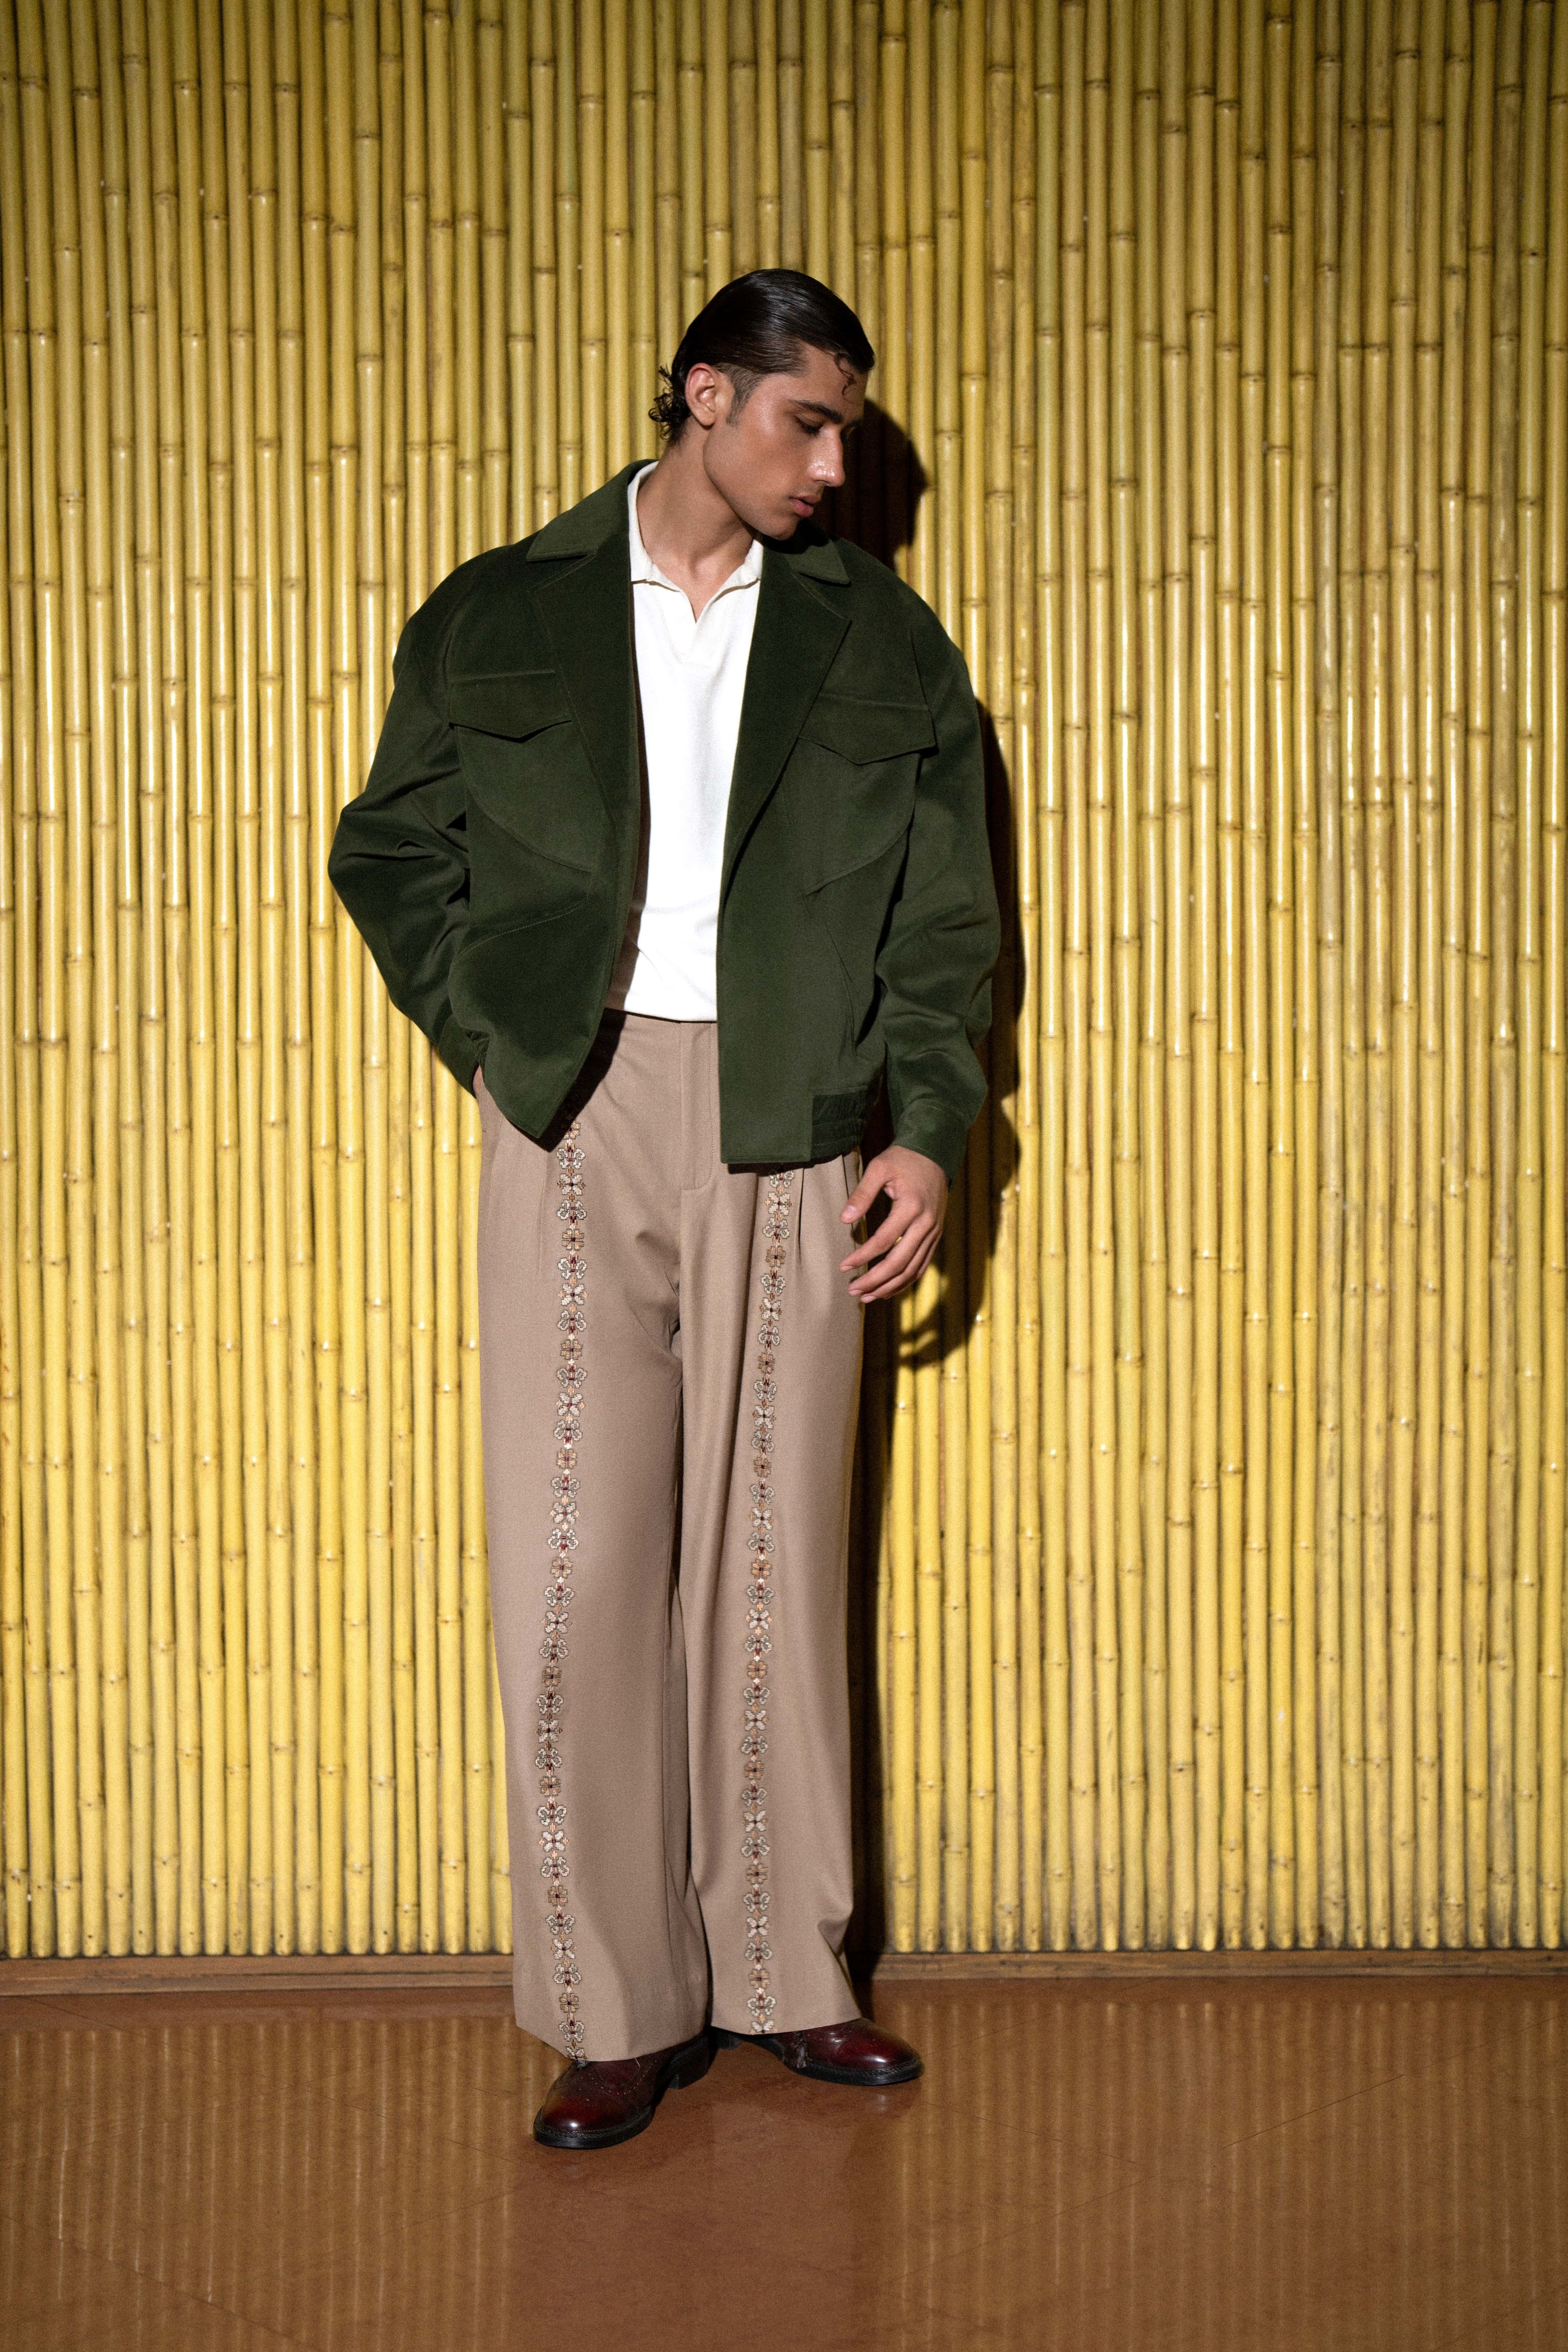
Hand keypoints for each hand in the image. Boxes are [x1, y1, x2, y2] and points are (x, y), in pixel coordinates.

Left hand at [839, 1146, 948, 1302]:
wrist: (934, 1153)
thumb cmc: (903, 1160)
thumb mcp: (879, 1168)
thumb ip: (862, 1194)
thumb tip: (844, 1219)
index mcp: (911, 1207)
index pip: (884, 1241)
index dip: (863, 1257)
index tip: (843, 1266)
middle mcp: (926, 1224)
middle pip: (900, 1262)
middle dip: (875, 1280)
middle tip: (852, 1290)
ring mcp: (934, 1232)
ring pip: (913, 1269)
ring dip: (889, 1286)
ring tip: (867, 1296)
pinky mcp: (936, 1236)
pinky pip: (922, 1265)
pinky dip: (905, 1280)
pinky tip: (888, 1289)